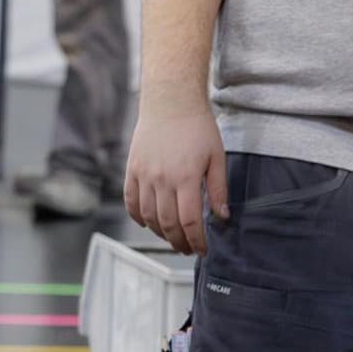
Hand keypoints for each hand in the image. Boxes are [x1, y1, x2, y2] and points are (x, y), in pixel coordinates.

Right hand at [122, 103, 228, 254]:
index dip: (196, 241)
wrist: (170, 101)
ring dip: (160, 233)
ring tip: (172, 237)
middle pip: (167, 224)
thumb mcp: (217, 157)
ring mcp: (143, 175)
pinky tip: (148, 222)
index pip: (189, 222)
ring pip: (148, 216)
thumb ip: (218, 189)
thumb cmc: (198, 127)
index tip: (202, 250)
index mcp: (185, 178)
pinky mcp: (132, 170)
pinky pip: (130, 201)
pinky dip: (138, 216)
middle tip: (187, 249)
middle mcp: (161, 180)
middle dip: (179, 242)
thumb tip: (221, 217)